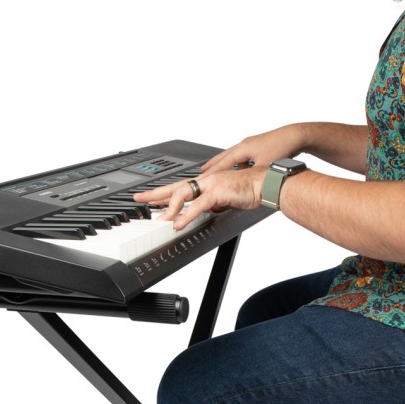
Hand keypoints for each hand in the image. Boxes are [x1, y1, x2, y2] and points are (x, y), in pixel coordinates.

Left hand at [133, 166, 265, 230]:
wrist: (264, 185)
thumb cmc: (249, 190)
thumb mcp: (225, 199)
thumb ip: (213, 203)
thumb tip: (205, 210)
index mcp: (206, 182)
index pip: (179, 187)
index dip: (163, 193)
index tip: (150, 198)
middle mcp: (205, 180)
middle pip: (174, 186)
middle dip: (155, 194)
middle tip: (139, 199)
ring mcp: (210, 184)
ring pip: (183, 194)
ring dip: (170, 208)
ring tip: (160, 220)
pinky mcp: (218, 192)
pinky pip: (198, 205)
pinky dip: (186, 215)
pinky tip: (179, 223)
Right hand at [200, 125, 307, 173]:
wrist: (296, 136)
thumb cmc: (282, 148)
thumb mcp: (264, 167)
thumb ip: (251, 177)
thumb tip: (243, 186)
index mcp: (244, 149)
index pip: (223, 162)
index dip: (212, 171)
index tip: (202, 177)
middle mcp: (245, 144)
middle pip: (224, 156)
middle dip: (213, 165)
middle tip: (202, 171)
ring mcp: (252, 144)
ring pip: (233, 155)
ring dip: (225, 163)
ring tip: (218, 170)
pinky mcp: (259, 146)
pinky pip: (243, 155)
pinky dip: (238, 163)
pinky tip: (243, 169)